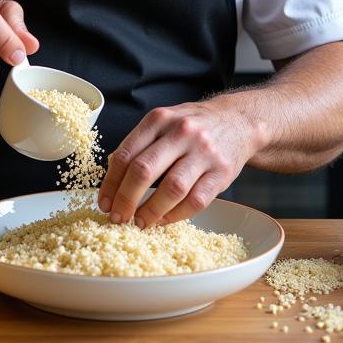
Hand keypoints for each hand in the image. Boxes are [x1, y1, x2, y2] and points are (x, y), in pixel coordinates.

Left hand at [97, 98, 262, 228]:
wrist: (238, 120)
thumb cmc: (193, 125)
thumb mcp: (164, 122)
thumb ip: (140, 144)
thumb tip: (113, 180)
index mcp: (159, 119)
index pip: (126, 154)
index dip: (111, 184)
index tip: (104, 204)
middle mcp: (181, 132)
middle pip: (144, 171)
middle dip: (126, 200)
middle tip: (118, 218)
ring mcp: (203, 152)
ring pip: (171, 189)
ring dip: (150, 212)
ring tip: (140, 223)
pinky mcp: (222, 172)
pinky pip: (195, 201)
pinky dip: (175, 216)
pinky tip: (164, 219)